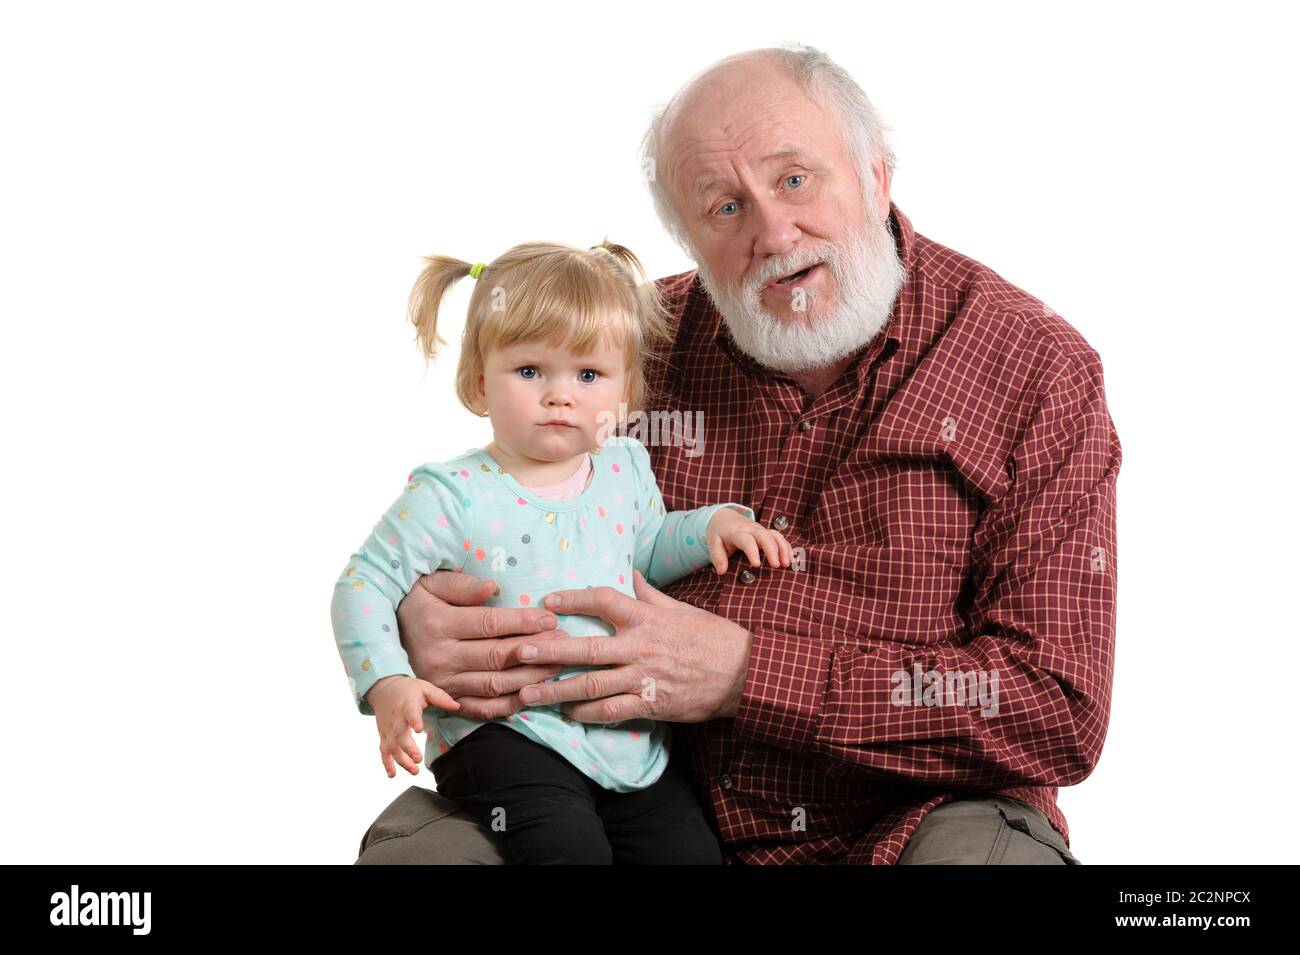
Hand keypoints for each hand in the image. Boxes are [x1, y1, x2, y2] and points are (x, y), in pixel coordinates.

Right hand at [367, 675, 459, 776]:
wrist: (384, 689)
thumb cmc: (408, 689)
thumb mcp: (425, 688)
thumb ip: (441, 698)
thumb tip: (457, 707)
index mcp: (407, 704)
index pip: (410, 712)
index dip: (413, 720)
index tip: (418, 729)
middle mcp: (396, 718)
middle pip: (399, 735)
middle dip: (408, 748)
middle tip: (418, 759)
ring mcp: (388, 729)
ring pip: (391, 746)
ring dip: (401, 760)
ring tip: (414, 770)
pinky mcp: (384, 736)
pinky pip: (383, 751)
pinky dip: (386, 763)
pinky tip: (393, 774)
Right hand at [395, 569, 572, 720]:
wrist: (380, 639)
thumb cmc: (415, 604)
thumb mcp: (430, 585)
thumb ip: (461, 586)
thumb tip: (494, 588)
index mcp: (437, 624)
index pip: (490, 624)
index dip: (523, 622)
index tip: (550, 619)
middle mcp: (439, 657)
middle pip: (498, 657)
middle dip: (536, 650)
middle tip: (564, 643)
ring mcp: (441, 684)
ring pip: (494, 684)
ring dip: (530, 678)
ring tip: (558, 667)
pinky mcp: (444, 701)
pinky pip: (481, 709)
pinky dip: (508, 706)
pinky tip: (532, 695)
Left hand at [512, 570, 753, 722]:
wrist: (744, 673)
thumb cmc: (712, 638)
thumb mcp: (681, 609)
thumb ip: (651, 594)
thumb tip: (633, 571)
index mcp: (646, 618)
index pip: (603, 600)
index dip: (573, 599)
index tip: (547, 601)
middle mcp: (640, 647)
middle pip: (586, 648)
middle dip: (549, 651)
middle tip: (519, 651)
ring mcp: (643, 678)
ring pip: (590, 686)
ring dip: (555, 691)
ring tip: (525, 693)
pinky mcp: (650, 704)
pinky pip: (611, 711)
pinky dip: (586, 714)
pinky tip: (566, 715)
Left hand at [706, 507, 791, 573]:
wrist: (724, 517)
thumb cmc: (719, 532)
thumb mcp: (713, 542)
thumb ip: (717, 557)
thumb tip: (721, 571)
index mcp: (737, 532)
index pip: (746, 540)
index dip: (752, 552)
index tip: (757, 565)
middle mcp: (751, 529)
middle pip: (765, 536)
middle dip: (773, 550)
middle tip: (777, 565)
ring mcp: (760, 530)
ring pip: (775, 535)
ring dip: (783, 548)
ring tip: (787, 564)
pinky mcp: (766, 532)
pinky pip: (779, 537)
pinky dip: (786, 547)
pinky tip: (790, 559)